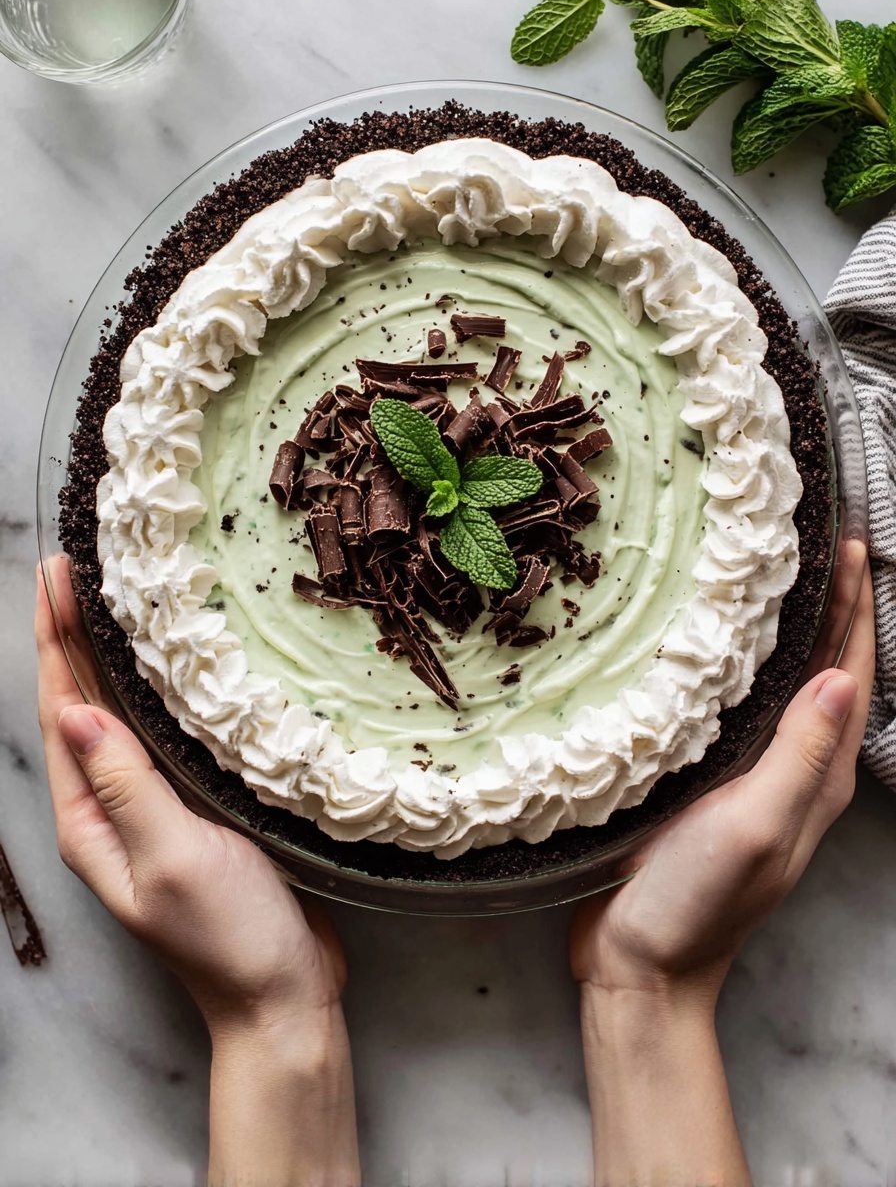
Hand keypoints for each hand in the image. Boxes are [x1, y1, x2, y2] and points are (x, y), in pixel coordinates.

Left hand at [36, 557, 359, 1186]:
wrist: (282, 997)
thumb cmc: (227, 936)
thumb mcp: (173, 857)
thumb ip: (126, 784)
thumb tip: (78, 709)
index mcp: (90, 820)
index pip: (63, 711)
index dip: (58, 641)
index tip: (60, 574)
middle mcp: (111, 808)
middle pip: (84, 703)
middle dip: (77, 634)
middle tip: (82, 564)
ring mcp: (153, 807)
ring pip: (125, 714)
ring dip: (115, 654)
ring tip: (120, 594)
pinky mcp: (196, 807)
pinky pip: (168, 734)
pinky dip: (164, 689)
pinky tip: (181, 662)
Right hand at [570, 541, 875, 999]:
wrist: (641, 965)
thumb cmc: (697, 902)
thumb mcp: (754, 825)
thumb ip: (799, 756)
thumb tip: (838, 676)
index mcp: (817, 779)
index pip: (848, 676)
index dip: (852, 610)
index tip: (846, 545)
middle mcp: (794, 772)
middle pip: (823, 673)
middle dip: (827, 607)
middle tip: (811, 541)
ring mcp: (752, 778)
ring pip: (779, 686)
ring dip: (784, 629)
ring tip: (766, 574)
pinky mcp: (708, 782)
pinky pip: (737, 707)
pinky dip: (737, 663)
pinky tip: (709, 642)